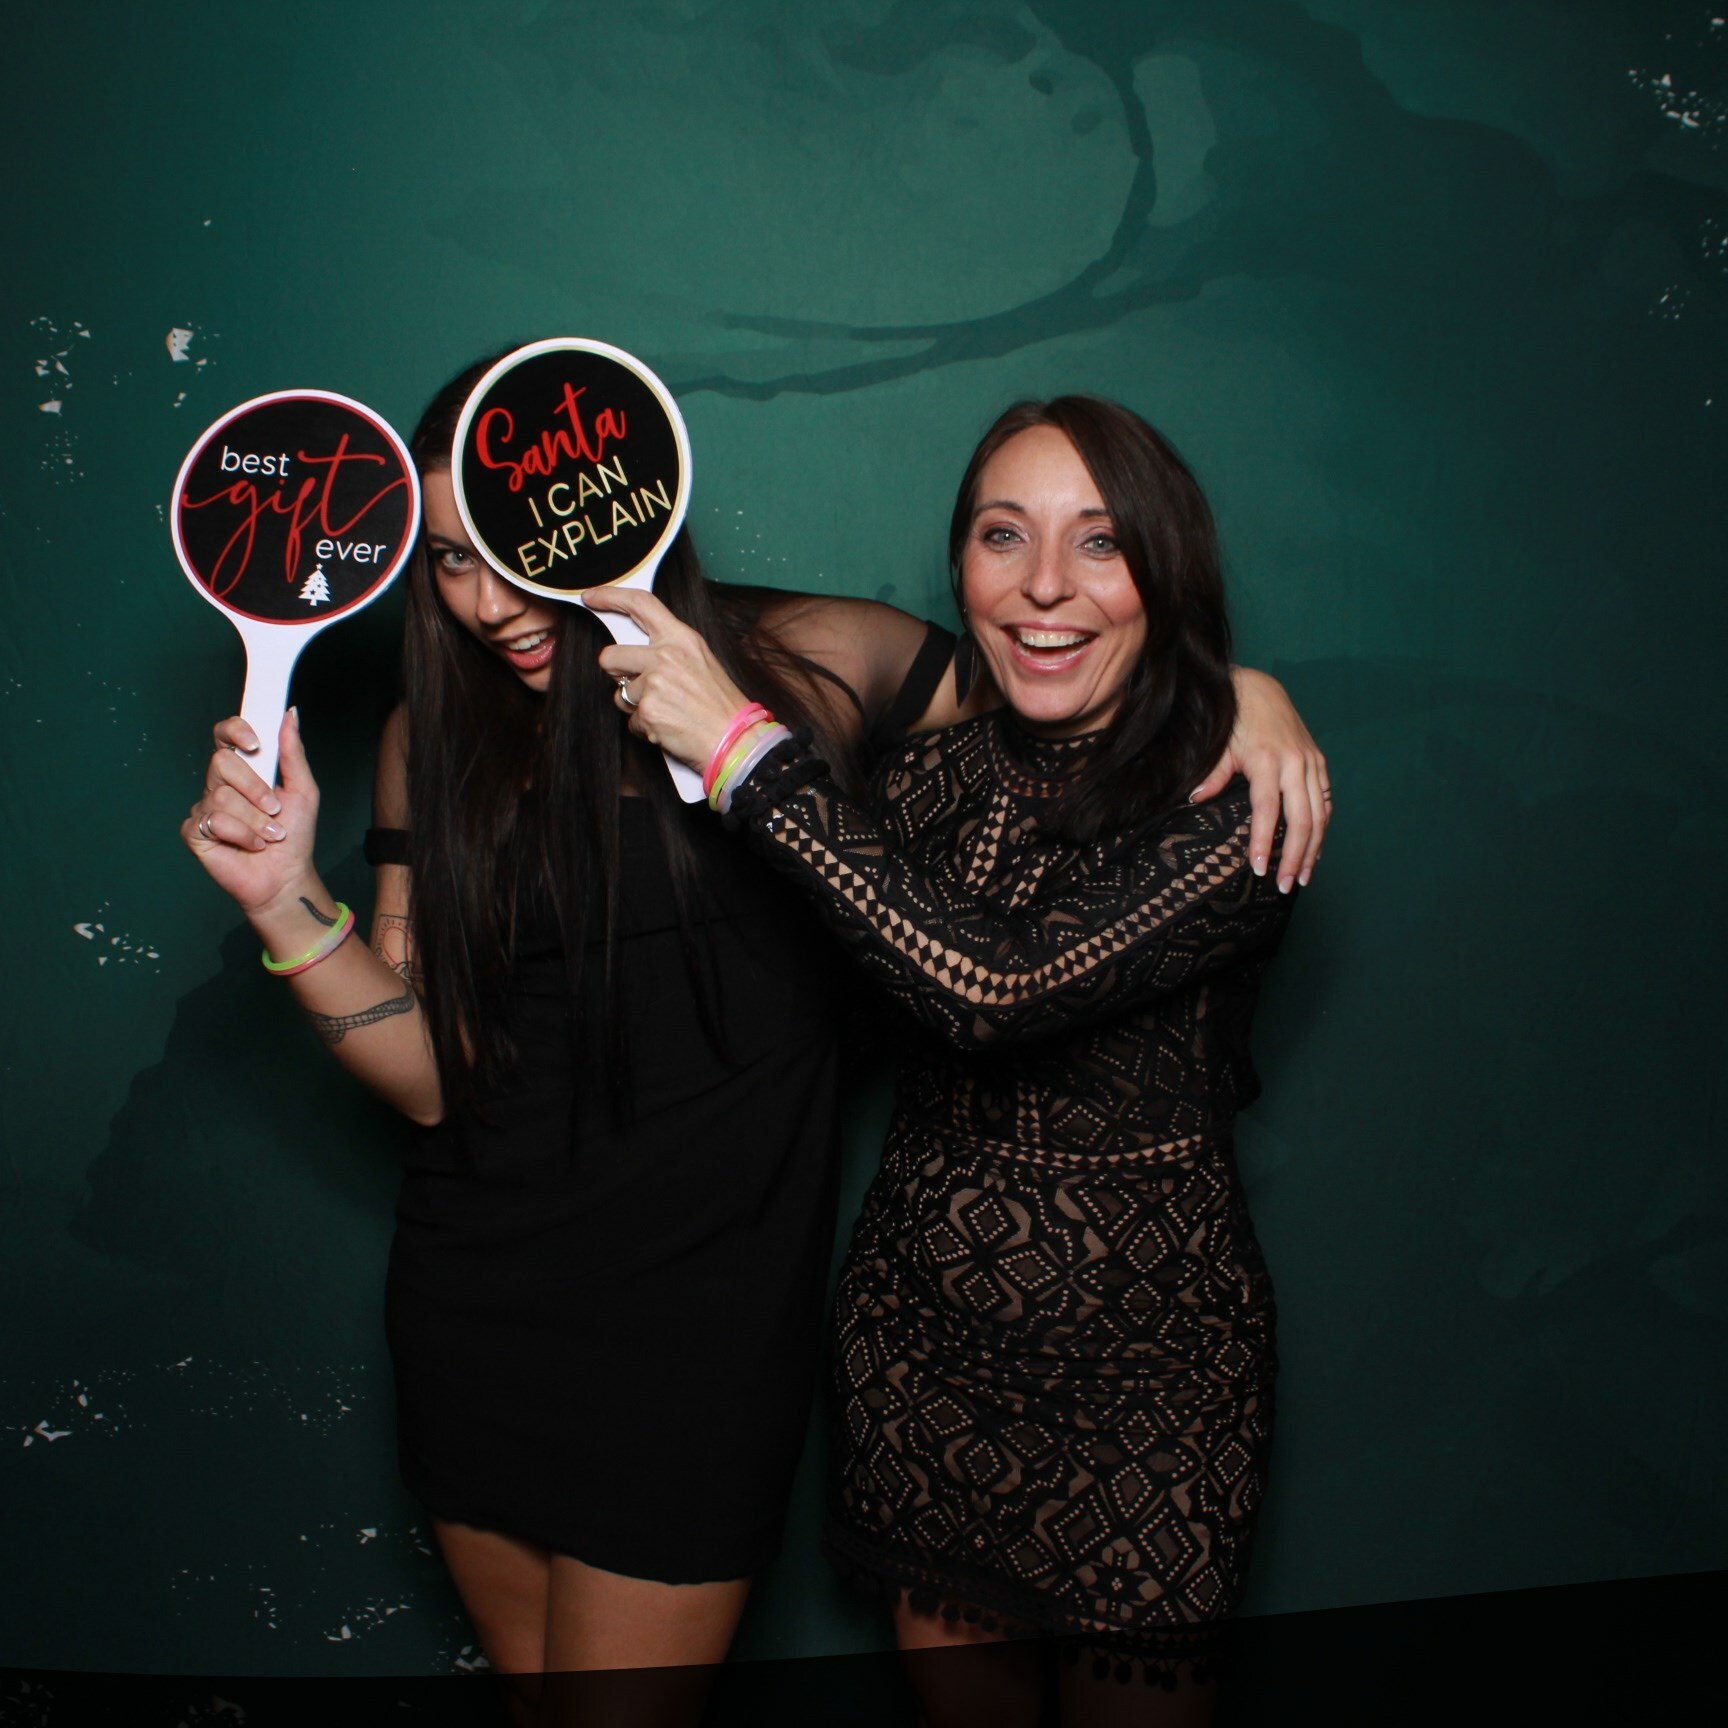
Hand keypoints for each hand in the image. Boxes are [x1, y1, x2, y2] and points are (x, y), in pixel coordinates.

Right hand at [181, 709, 321, 914]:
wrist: (286, 875)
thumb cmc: (295, 835)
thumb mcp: (303, 790)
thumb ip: (293, 752)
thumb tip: (290, 714)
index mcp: (243, 770)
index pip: (225, 735)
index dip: (234, 731)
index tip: (255, 743)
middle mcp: (219, 785)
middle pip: (222, 762)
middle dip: (255, 789)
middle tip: (274, 810)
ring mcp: (205, 807)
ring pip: (221, 796)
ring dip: (255, 819)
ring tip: (268, 835)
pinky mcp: (195, 831)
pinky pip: (214, 821)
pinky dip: (242, 834)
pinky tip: (251, 845)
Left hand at [583, 586, 750, 770]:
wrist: (737, 740)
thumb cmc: (722, 706)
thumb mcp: (701, 662)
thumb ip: (669, 651)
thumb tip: (635, 653)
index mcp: (681, 639)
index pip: (640, 604)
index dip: (610, 596)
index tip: (591, 597)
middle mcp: (666, 656)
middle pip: (611, 656)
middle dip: (614, 672)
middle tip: (635, 685)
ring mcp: (655, 684)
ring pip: (620, 693)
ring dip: (636, 706)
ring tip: (667, 711)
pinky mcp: (648, 711)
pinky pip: (631, 720)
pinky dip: (646, 727)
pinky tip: (669, 727)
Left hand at [1191, 668, 1330, 891]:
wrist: (1259, 690)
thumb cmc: (1234, 720)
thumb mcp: (1220, 747)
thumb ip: (1213, 775)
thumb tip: (1196, 799)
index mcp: (1268, 760)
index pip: (1267, 810)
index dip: (1263, 841)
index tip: (1258, 869)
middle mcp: (1295, 764)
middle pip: (1301, 820)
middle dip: (1294, 857)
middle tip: (1285, 885)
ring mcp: (1312, 763)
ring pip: (1319, 815)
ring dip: (1312, 850)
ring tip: (1302, 878)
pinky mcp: (1320, 763)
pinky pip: (1326, 802)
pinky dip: (1322, 829)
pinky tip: (1315, 851)